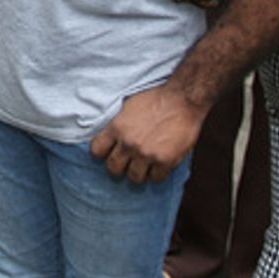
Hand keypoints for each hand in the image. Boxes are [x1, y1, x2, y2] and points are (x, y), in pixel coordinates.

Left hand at [89, 84, 205, 182]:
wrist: (182, 100)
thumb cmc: (156, 99)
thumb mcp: (127, 107)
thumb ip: (118, 124)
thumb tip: (111, 135)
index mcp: (116, 128)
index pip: (96, 150)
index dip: (101, 154)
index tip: (107, 153)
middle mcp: (128, 143)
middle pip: (113, 168)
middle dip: (118, 167)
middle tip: (125, 164)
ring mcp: (146, 154)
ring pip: (134, 177)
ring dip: (138, 173)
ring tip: (142, 168)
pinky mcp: (165, 161)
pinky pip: (156, 178)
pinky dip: (157, 174)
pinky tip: (159, 167)